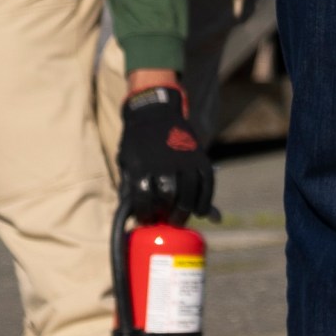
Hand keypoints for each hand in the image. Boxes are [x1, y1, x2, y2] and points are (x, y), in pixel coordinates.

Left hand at [118, 85, 216, 225]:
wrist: (155, 113)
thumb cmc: (137, 144)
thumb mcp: (127, 164)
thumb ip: (131, 189)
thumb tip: (133, 217)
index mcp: (141, 166)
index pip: (144, 198)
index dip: (145, 214)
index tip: (146, 221)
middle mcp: (164, 163)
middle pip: (169, 197)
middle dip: (168, 215)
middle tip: (166, 222)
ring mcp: (184, 159)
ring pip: (190, 192)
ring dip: (186, 210)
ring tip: (180, 219)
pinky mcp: (200, 157)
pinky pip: (207, 182)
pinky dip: (206, 199)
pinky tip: (200, 210)